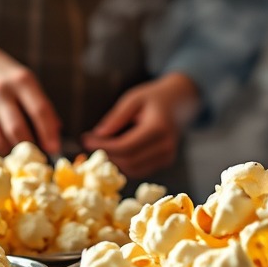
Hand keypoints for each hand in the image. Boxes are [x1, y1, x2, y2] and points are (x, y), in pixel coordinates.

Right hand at [0, 38, 60, 155]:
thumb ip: (41, 106)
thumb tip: (54, 137)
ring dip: (11, 151)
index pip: (39, 110)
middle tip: (36, 154)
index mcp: (21, 80)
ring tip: (17, 147)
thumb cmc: (6, 77)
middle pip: (17, 130)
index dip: (48, 133)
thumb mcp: (26, 81)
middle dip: (29, 147)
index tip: (54, 149)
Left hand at [81, 72, 200, 179]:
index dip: (103, 146)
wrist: (181, 101)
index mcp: (158, 127)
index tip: (86, 139)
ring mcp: (168, 156)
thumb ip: (116, 117)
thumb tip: (97, 135)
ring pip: (133, 169)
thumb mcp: (133, 99)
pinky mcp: (166, 161)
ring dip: (115, 160)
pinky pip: (140, 169)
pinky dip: (125, 163)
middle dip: (107, 154)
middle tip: (90, 141)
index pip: (126, 147)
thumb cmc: (154, 97)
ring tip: (103, 144)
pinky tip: (117, 149)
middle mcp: (166, 145)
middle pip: (128, 161)